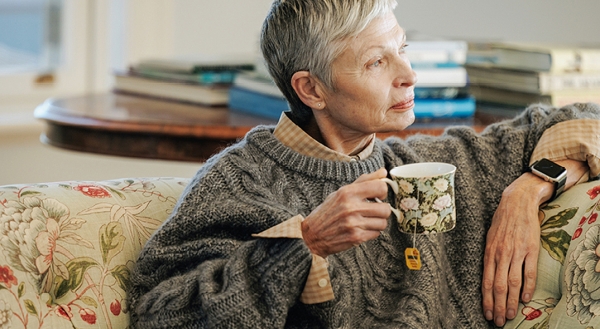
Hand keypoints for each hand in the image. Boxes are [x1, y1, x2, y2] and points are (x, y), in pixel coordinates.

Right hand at [301, 168, 390, 257]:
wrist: (312, 235)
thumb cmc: (328, 211)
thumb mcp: (342, 192)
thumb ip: (364, 181)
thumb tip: (384, 172)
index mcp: (348, 192)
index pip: (380, 187)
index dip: (382, 192)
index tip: (377, 196)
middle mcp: (351, 207)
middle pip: (386, 209)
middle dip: (381, 211)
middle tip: (372, 211)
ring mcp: (354, 223)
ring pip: (383, 223)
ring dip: (377, 223)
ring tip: (366, 221)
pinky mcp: (355, 237)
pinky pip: (376, 234)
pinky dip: (371, 233)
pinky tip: (361, 229)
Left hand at [482, 159, 587, 325]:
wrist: (517, 203)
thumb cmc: (501, 221)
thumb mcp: (489, 238)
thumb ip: (489, 257)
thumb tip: (487, 277)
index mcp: (488, 253)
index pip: (486, 282)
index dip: (486, 300)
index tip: (487, 313)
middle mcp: (501, 254)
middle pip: (499, 286)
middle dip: (498, 306)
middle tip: (498, 321)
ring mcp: (516, 252)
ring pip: (513, 283)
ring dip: (512, 302)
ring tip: (510, 315)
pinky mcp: (530, 249)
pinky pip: (529, 272)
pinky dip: (527, 287)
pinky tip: (526, 299)